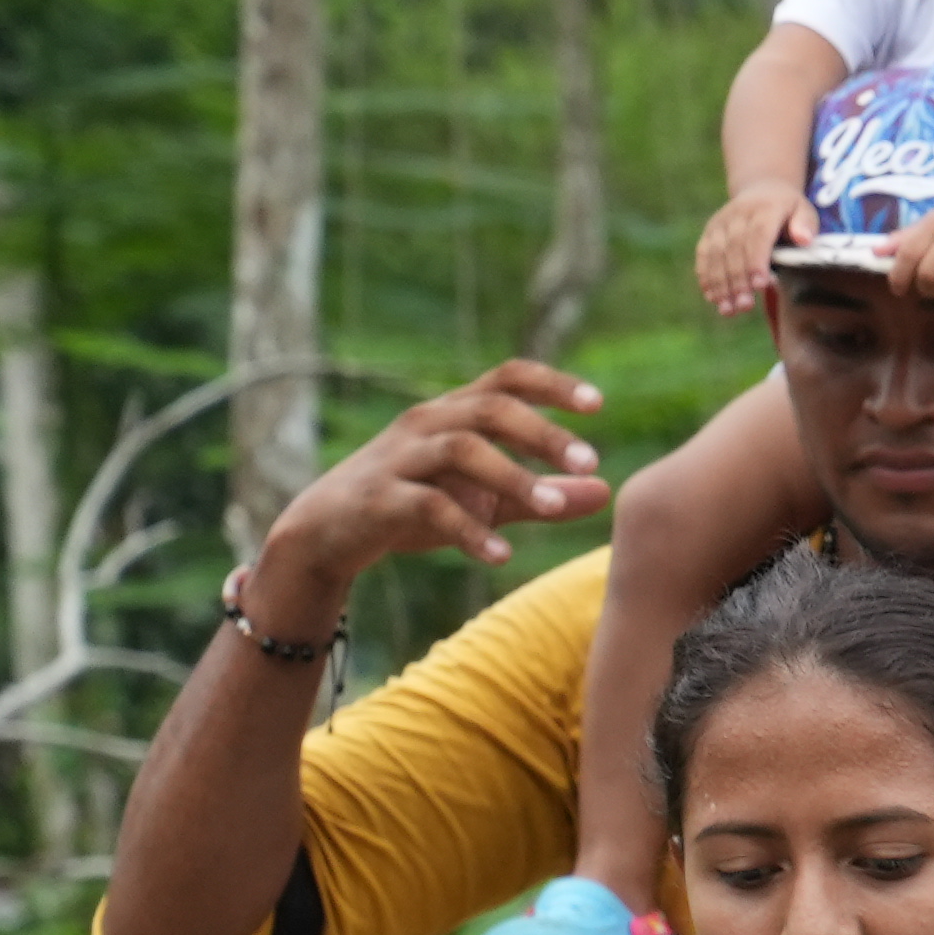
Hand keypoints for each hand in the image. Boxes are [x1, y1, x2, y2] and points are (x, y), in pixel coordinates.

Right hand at [253, 364, 607, 634]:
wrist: (327, 534)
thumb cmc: (413, 506)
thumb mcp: (484, 500)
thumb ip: (542, 495)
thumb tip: (607, 490)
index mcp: (454, 414)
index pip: (506, 379)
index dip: (552, 384)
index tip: (598, 404)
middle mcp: (427, 424)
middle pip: (490, 408)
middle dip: (543, 432)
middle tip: (590, 460)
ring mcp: (400, 458)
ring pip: (461, 450)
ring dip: (513, 477)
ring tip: (555, 508)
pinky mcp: (379, 499)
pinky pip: (429, 507)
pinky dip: (469, 530)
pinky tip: (502, 556)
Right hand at [693, 183, 798, 317]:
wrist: (762, 189)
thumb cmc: (790, 210)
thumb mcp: (805, 211)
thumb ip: (806, 225)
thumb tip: (803, 239)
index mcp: (766, 208)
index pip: (759, 235)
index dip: (757, 261)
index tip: (760, 286)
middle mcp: (739, 213)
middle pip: (735, 248)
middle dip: (738, 279)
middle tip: (744, 306)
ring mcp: (721, 222)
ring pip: (717, 254)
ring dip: (720, 283)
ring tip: (728, 309)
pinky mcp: (710, 231)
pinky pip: (704, 254)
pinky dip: (706, 276)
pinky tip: (712, 298)